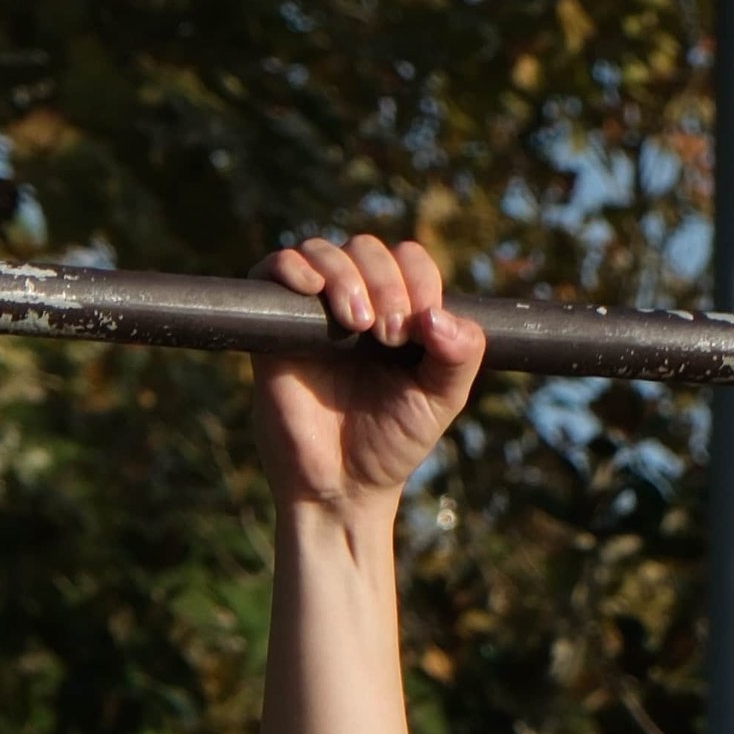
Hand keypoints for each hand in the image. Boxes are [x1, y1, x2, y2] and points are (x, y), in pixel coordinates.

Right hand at [249, 227, 485, 521]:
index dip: (418, 281)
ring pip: (324, 251)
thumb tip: (440, 315)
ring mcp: (313, 310)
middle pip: (368, 249)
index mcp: (399, 310)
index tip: (418, 330)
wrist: (340, 484)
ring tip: (356, 326)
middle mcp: (355, 301)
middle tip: (390, 336)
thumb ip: (459, 357)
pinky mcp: (274, 323)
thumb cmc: (391, 442)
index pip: (409, 260)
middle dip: (385, 282)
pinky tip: (312, 291)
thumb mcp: (440, 400)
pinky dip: (293, 266)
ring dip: (346, 276)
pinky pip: (274, 267)